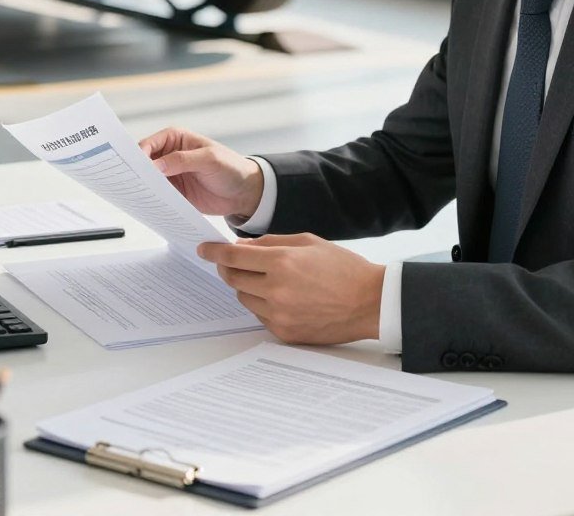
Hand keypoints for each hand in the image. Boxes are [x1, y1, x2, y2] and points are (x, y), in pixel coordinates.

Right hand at [140, 127, 263, 218]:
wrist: (244, 192)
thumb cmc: (231, 167)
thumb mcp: (209, 159)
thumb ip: (183, 160)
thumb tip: (157, 165)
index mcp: (176, 138)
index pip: (150, 144)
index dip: (139, 154)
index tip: (134, 168)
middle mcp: (169, 155)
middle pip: (144, 162)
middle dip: (137, 171)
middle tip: (131, 183)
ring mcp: (170, 174)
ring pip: (148, 180)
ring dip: (143, 187)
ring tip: (137, 197)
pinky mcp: (174, 192)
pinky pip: (157, 195)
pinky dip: (152, 199)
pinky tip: (149, 205)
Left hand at [199, 233, 384, 344]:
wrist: (369, 302)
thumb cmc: (342, 267)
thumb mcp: (306, 242)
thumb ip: (269, 243)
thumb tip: (241, 247)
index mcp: (282, 262)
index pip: (233, 257)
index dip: (214, 252)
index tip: (204, 249)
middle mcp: (277, 290)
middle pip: (233, 279)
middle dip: (228, 268)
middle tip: (234, 262)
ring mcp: (280, 314)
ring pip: (244, 298)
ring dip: (247, 286)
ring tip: (268, 280)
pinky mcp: (285, 332)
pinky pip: (259, 316)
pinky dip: (262, 304)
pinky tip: (281, 297)